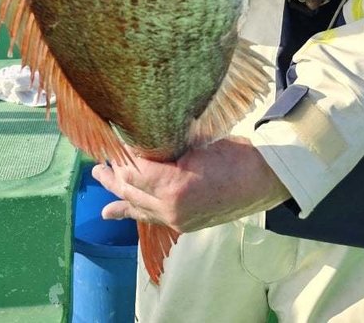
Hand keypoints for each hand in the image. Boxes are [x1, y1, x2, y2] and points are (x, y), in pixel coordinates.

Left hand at [91, 136, 289, 232]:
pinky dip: (134, 211)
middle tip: (99, 163)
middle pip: (132, 191)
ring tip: (100, 180)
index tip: (114, 141)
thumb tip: (144, 139)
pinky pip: (152, 218)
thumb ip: (169, 145)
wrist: (264, 180)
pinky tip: (116, 212)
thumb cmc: (236, 154)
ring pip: (138, 207)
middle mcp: (171, 208)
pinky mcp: (184, 225)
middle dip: (113, 176)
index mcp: (175, 185)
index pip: (134, 171)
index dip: (122, 156)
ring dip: (118, 193)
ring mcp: (177, 220)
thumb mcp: (199, 143)